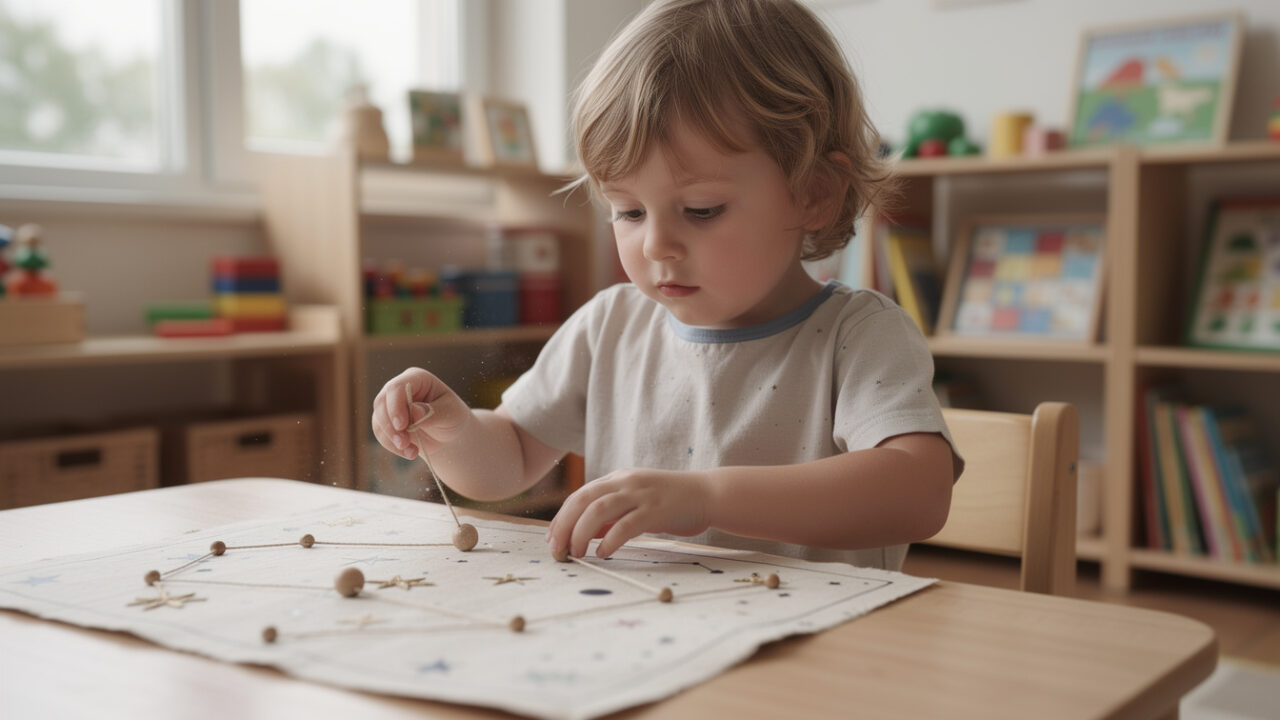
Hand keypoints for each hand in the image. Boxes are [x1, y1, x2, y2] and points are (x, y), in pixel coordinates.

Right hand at [371, 367, 469, 459]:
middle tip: (404, 443)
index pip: (396, 387)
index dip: (395, 406)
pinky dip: (393, 446)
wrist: (447, 435)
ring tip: (412, 452)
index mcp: (417, 378)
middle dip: (391, 427)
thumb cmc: (452, 418)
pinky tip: (410, 453)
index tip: (402, 425)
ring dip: (392, 439)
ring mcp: (389, 404)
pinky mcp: (385, 421)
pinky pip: (381, 434)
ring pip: (378, 420)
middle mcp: (399, 389)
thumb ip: (432, 412)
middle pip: (382, 403)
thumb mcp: (450, 415)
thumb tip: (414, 410)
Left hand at [547, 469, 713, 558]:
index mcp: (618, 479)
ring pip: (599, 510)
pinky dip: (610, 540)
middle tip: (558, 550)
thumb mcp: (636, 504)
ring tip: (577, 553)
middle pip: (583, 500)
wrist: (709, 494)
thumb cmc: (671, 504)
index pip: (580, 495)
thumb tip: (584, 534)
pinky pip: (626, 524)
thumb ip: (611, 516)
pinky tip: (604, 553)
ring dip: (582, 533)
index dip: (561, 518)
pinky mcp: (657, 510)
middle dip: (564, 526)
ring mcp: (641, 494)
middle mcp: (626, 482)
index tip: (552, 540)